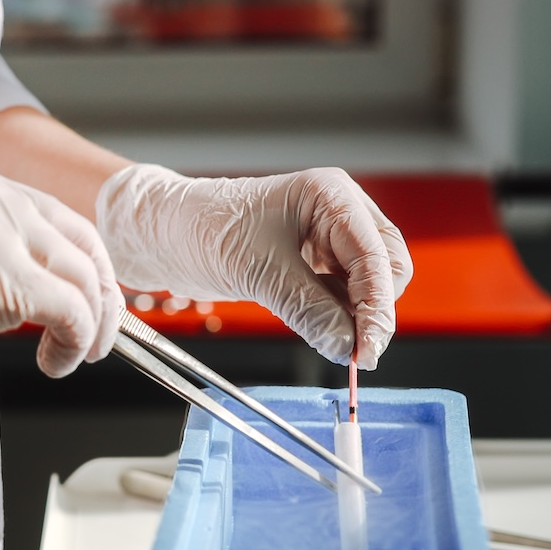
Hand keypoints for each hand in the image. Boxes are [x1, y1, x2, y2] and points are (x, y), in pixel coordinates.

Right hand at [0, 162, 121, 395]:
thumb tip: (48, 292)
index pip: (60, 218)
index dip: (89, 266)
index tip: (95, 302)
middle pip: (83, 244)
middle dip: (104, 298)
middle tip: (99, 337)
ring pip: (84, 278)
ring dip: (91, 327)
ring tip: (72, 356)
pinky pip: (69, 311)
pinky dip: (75, 343)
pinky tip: (55, 362)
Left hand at [96, 164, 412, 367]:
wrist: (165, 233)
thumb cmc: (204, 230)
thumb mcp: (260, 273)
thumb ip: (310, 310)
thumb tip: (347, 347)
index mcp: (330, 196)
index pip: (376, 256)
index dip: (378, 307)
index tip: (368, 351)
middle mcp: (337, 212)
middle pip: (385, 268)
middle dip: (374, 310)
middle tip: (356, 353)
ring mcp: (327, 236)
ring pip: (367, 284)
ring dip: (357, 316)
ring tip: (336, 343)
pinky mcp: (313, 261)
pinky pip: (343, 293)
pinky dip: (339, 316)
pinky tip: (326, 332)